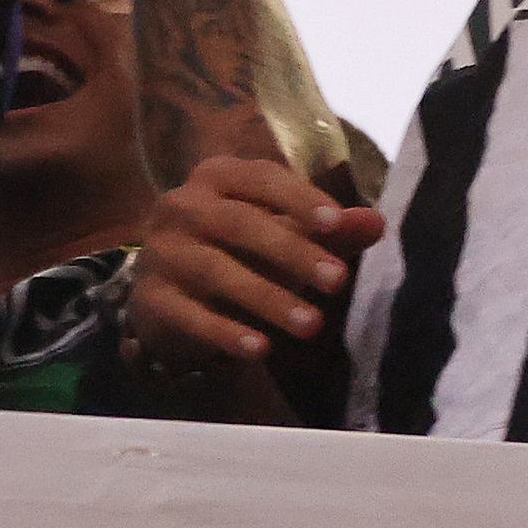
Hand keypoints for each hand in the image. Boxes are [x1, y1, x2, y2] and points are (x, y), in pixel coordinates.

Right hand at [128, 155, 387, 365]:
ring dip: (267, 298)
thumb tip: (377, 222)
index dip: (299, 199)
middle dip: (292, 252)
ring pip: (216, 272)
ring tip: (313, 326)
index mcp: (216, 177)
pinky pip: (190, 315)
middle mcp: (180, 206)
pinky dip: (226, 332)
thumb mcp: (282, 231)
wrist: (167, 293)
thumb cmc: (237, 250)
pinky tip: (261, 350)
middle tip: (338, 281)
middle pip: (239, 224)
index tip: (337, 223)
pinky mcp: (149, 297)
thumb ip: (328, 228)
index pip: (261, 178)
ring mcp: (161, 252)